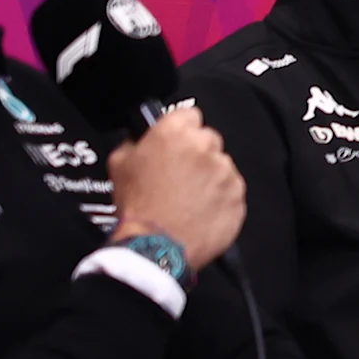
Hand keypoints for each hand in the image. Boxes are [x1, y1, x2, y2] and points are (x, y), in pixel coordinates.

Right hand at [106, 104, 244, 270]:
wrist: (156, 245)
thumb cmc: (139, 207)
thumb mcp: (119, 164)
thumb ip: (133, 143)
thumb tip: (139, 140)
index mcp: (175, 133)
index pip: (189, 114)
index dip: (182, 128)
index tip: (178, 141)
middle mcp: (205, 148)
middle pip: (209, 139)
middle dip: (197, 153)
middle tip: (180, 175)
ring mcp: (226, 173)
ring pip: (222, 166)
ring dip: (210, 177)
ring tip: (189, 197)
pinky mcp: (238, 196)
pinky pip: (233, 191)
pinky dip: (221, 198)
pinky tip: (201, 210)